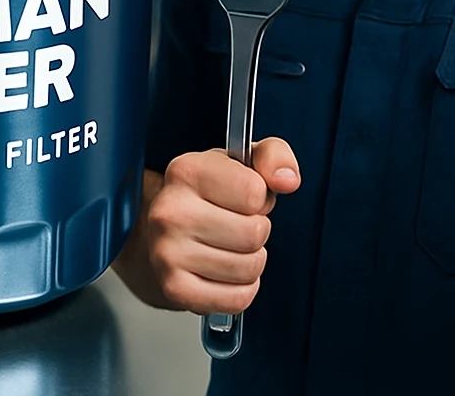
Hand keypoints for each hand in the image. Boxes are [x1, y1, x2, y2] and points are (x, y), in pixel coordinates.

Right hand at [146, 137, 299, 313]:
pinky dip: (241, 289)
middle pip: (254, 233)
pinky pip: (237, 299)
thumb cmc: (209, 192)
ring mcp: (168, 253)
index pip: (255, 192)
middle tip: (237, 223)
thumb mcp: (242, 161)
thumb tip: (287, 179)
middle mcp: (170, 211)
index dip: (260, 197)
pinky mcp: (175, 289)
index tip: (244, 196)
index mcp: (186, 171)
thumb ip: (273, 156)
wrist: (166, 226)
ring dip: (251, 260)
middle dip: (258, 230)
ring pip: (249, 268)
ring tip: (230, 245)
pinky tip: (224, 271)